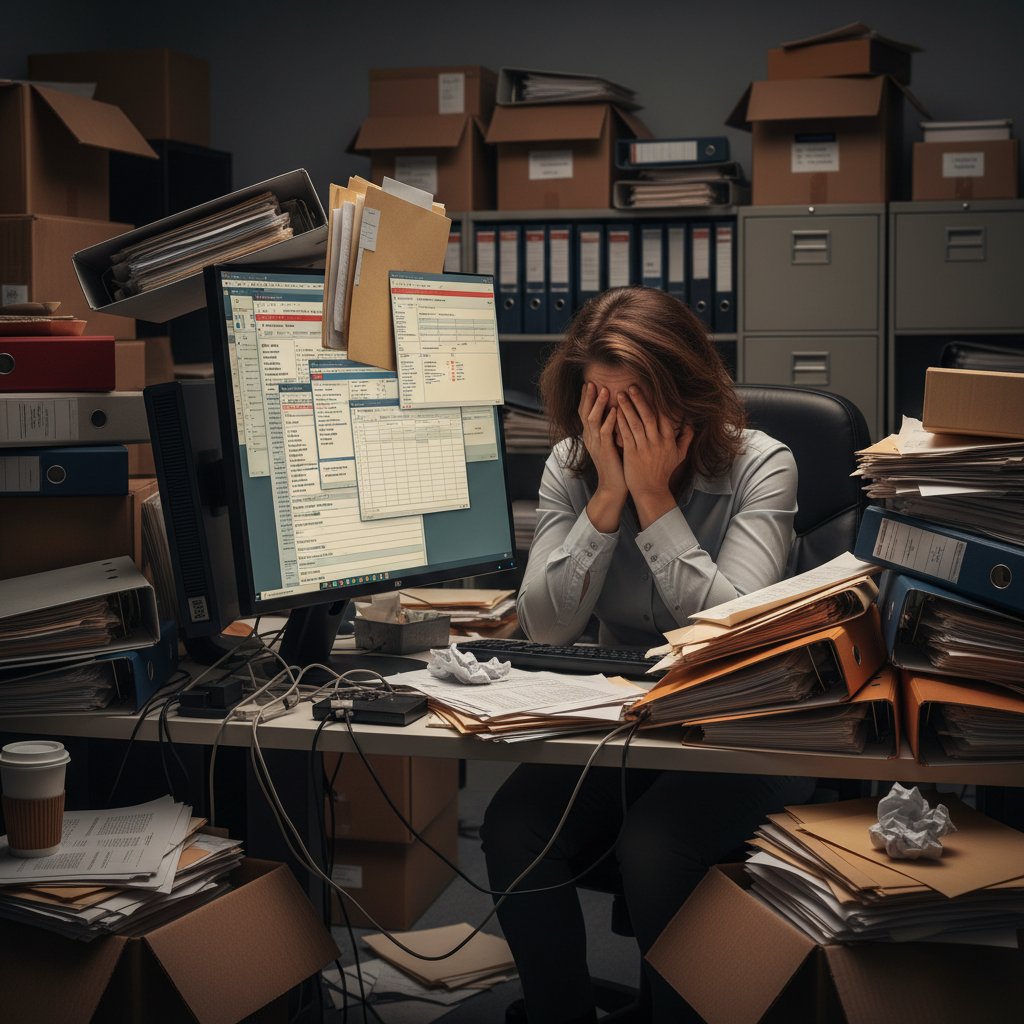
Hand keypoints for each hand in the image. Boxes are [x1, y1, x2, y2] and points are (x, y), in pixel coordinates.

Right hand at [579, 381, 626, 531]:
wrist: (613, 486)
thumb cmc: (616, 465)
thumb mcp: (611, 443)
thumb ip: (612, 428)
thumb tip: (617, 411)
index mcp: (591, 436)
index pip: (584, 413)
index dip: (585, 399)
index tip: (589, 384)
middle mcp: (590, 438)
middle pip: (584, 413)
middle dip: (588, 397)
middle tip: (591, 382)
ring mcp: (596, 445)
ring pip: (592, 420)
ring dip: (598, 405)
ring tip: (603, 390)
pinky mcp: (605, 451)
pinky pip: (605, 433)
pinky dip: (609, 420)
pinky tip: (614, 410)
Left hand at [616, 386, 693, 527]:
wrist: (651, 491)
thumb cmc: (663, 473)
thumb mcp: (679, 456)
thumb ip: (685, 439)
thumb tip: (690, 424)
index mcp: (669, 440)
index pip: (664, 416)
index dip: (657, 402)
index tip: (650, 389)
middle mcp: (657, 442)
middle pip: (648, 416)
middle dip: (640, 400)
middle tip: (632, 386)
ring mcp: (644, 447)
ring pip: (635, 423)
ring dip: (627, 408)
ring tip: (620, 395)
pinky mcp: (631, 453)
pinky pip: (625, 434)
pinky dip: (620, 422)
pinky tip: (615, 412)